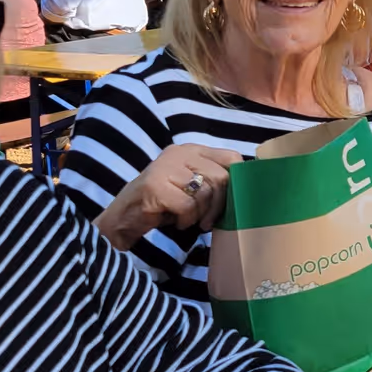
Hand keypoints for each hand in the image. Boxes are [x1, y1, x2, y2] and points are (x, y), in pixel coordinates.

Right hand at [96, 144, 241, 250]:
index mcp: (192, 149)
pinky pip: (188, 206)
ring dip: (201, 214)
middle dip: (220, 205)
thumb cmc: (165, 204)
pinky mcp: (155, 185)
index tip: (232, 202)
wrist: (125, 216)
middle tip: (208, 220)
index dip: (237, 182)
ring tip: (188, 220)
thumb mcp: (193, 187)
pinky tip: (176, 221)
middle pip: (221, 177)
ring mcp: (166, 167)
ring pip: (206, 193)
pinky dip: (185, 220)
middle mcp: (180, 152)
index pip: (231, 157)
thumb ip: (214, 181)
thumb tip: (246, 189)